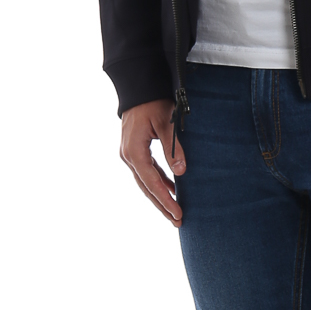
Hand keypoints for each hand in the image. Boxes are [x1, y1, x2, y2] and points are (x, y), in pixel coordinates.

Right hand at [120, 98, 185, 226]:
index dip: (165, 200)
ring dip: (160, 197)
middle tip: (178, 222)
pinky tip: (172, 190)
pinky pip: (147, 172)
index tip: (178, 213)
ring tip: (175, 213)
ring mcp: (129, 154)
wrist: (139, 87)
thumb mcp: (166, 123)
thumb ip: (173, 148)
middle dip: (162, 206)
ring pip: (145, 182)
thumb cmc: (153, 102)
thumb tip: (181, 172)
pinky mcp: (134, 151)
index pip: (151, 183)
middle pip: (146, 188)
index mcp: (134, 152)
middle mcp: (128, 156)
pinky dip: (159, 183)